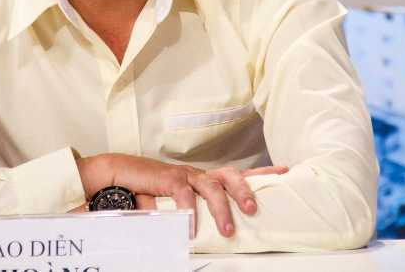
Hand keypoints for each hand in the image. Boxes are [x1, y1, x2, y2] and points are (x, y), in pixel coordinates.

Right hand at [76, 153, 287, 237]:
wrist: (119, 173)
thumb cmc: (148, 188)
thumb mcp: (173, 203)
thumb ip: (187, 214)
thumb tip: (197, 234)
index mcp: (204, 178)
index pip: (237, 173)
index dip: (262, 172)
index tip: (285, 171)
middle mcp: (198, 174)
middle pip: (230, 174)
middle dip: (246, 190)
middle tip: (254, 210)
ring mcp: (184, 175)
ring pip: (212, 186)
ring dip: (222, 208)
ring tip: (229, 231)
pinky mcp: (168, 179)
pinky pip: (184, 196)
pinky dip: (190, 213)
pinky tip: (191, 229)